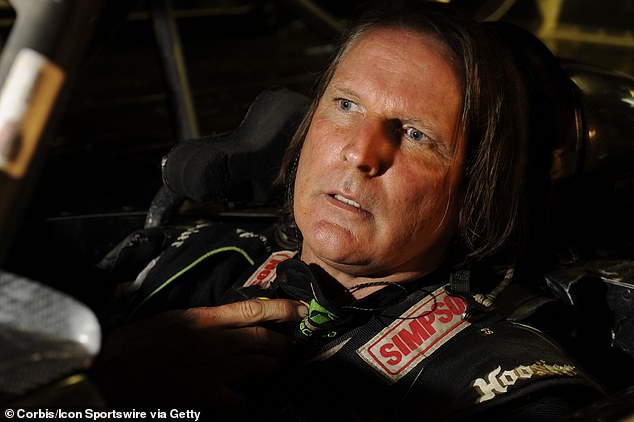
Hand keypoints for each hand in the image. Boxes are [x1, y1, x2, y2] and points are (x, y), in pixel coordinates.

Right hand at [91, 298, 306, 408]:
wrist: (108, 378)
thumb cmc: (132, 348)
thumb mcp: (166, 320)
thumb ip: (200, 319)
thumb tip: (227, 319)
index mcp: (199, 319)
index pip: (251, 309)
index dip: (280, 309)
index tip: (299, 309)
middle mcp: (210, 343)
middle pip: (261, 338)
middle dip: (281, 341)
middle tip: (289, 342)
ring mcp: (210, 372)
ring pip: (259, 365)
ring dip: (273, 365)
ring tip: (278, 365)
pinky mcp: (205, 398)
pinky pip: (243, 399)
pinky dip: (254, 397)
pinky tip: (256, 396)